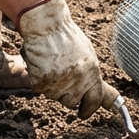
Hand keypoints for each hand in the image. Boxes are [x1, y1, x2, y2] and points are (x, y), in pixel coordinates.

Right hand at [17, 0, 117, 118]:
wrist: (46, 25)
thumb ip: (90, 75)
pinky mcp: (41, 83)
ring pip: (54, 96)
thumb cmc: (66, 37)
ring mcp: (59, 83)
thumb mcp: (87, 55)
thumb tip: (99, 94)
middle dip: (66, 94)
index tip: (83, 114)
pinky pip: (40, 90)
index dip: (89, 109)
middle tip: (62, 78)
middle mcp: (77, 80)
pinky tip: (41, 64)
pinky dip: (38, 79)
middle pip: (71, 102)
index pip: (95, 100)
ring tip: (52, 64)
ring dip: (52, 86)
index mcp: (92, 72)